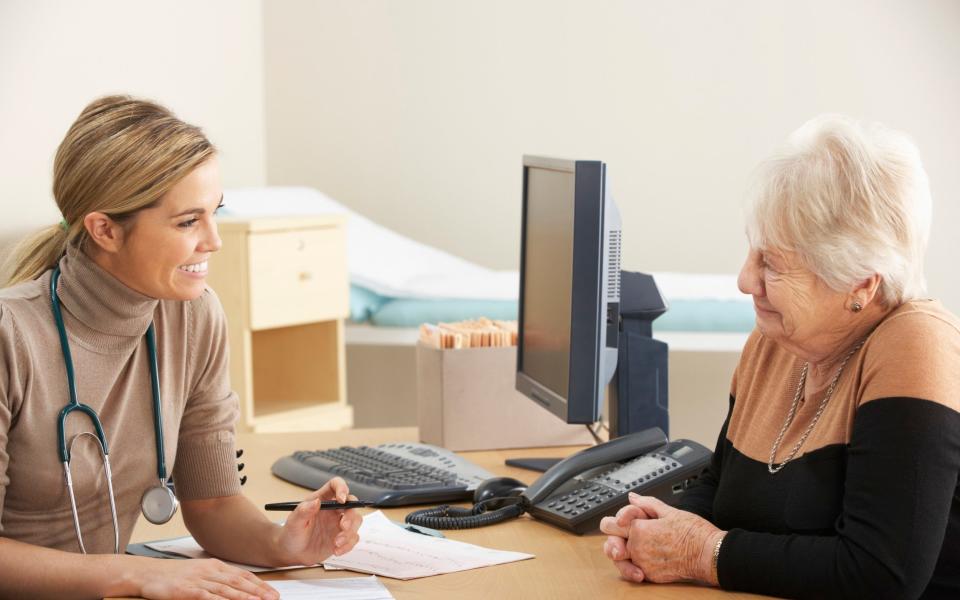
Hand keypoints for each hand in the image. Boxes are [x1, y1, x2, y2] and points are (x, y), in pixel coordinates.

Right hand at [135, 556, 278, 599]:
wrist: (148, 573)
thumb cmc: (174, 575)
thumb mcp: (200, 572)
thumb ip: (218, 579)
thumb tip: (237, 587)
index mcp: (215, 566)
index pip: (242, 575)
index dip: (259, 584)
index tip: (272, 592)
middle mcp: (209, 571)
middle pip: (238, 582)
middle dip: (257, 591)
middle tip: (272, 598)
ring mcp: (198, 580)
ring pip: (226, 589)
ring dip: (244, 596)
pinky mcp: (187, 590)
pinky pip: (206, 596)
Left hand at [273, 476, 362, 565]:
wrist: (291, 553)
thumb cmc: (291, 534)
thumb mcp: (294, 522)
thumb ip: (303, 511)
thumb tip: (316, 502)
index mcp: (321, 500)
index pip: (335, 485)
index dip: (342, 488)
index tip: (341, 499)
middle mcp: (333, 509)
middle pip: (351, 503)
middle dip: (351, 515)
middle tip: (343, 526)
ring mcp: (339, 523)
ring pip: (356, 520)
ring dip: (350, 532)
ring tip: (336, 543)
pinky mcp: (342, 537)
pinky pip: (353, 538)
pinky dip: (348, 545)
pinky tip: (336, 550)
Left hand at [600, 493, 722, 584]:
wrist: (709, 555)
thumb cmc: (694, 532)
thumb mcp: (669, 511)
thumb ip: (646, 503)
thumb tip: (632, 497)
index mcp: (638, 529)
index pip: (609, 524)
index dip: (616, 519)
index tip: (625, 519)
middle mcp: (636, 548)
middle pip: (609, 544)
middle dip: (615, 538)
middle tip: (627, 534)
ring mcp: (642, 564)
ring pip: (619, 560)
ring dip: (623, 554)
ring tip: (636, 548)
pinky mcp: (650, 576)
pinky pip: (634, 570)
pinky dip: (636, 565)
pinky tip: (647, 558)